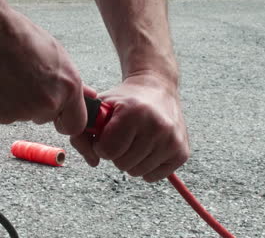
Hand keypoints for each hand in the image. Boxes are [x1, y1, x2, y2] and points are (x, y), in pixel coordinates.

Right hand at [0, 11, 87, 134]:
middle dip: (41, 105)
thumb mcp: (58, 55)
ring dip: (21, 103)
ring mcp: (24, 112)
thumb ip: (73, 82)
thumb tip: (88, 95)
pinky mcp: (1, 115)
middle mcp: (49, 104)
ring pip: (26, 115)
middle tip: (28, 80)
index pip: (75, 125)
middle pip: (48, 118)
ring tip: (12, 76)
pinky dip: (3, 103)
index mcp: (68, 89)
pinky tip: (0, 82)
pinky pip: (6, 115)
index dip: (67, 120)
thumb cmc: (22, 37)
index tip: (60, 115)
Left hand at [70, 74, 189, 181]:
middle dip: (117, 153)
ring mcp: (172, 140)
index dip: (101, 145)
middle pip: (122, 164)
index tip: (106, 134)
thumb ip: (82, 133)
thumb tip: (93, 162)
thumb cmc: (123, 100)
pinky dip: (146, 167)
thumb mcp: (99, 107)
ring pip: (137, 172)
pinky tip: (148, 147)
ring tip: (135, 140)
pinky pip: (153, 176)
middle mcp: (156, 125)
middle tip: (122, 136)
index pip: (107, 151)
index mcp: (133, 113)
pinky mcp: (182, 151)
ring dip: (131, 160)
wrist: (156, 87)